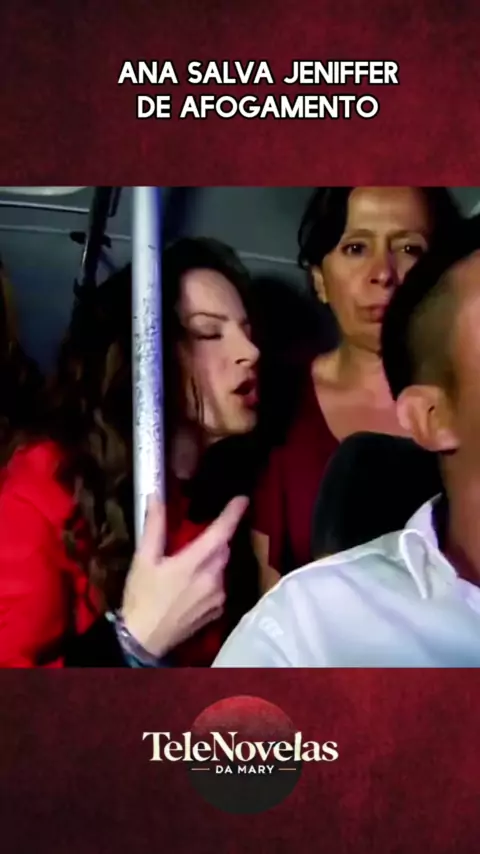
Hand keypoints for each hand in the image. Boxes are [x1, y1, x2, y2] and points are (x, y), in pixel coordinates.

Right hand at [120, 494, 248, 657]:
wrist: (143, 641)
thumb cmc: (141, 598)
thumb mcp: (143, 560)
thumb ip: (154, 526)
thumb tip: (155, 497)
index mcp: (193, 564)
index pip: (220, 534)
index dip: (233, 515)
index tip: (242, 500)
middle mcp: (212, 579)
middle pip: (223, 549)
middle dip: (215, 540)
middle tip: (195, 540)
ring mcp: (218, 598)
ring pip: (222, 567)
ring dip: (212, 561)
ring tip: (188, 567)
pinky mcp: (217, 611)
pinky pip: (220, 586)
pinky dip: (211, 579)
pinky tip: (192, 586)